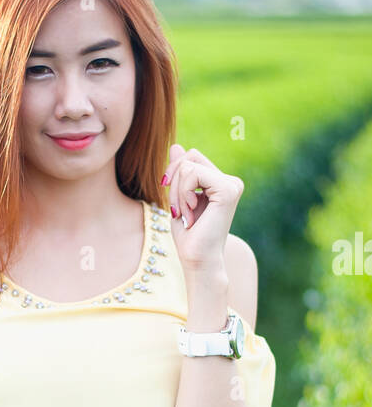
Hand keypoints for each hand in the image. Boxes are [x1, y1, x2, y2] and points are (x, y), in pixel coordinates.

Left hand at [161, 144, 243, 270]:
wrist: (197, 261)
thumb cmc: (188, 237)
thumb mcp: (179, 200)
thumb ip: (180, 173)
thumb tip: (176, 146)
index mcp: (220, 183)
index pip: (190, 158)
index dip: (174, 175)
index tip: (175, 205)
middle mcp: (230, 181)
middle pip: (189, 156)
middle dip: (174, 180)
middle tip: (179, 210)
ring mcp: (232, 184)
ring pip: (187, 165)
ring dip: (177, 193)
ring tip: (186, 215)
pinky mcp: (228, 189)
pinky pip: (192, 173)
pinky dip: (182, 194)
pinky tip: (191, 214)